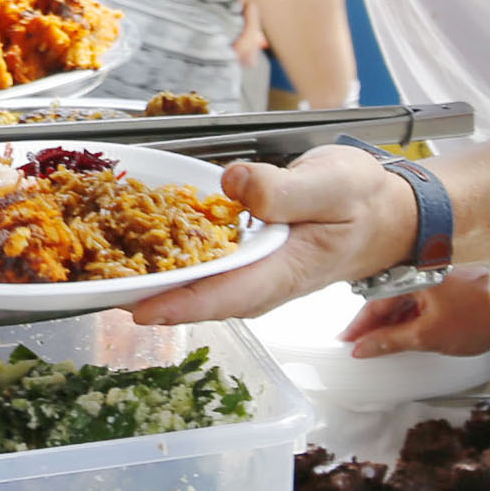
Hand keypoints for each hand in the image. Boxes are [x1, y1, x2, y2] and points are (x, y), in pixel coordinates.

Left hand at [126, 145, 418, 325]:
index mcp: (285, 270)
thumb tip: (234, 183)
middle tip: (99, 289)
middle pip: (201, 299)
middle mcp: (265, 283)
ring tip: (108, 274)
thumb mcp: (331, 184)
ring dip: (157, 283)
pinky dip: (175, 263)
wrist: (390, 213)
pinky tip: (144, 249)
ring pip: (201, 288)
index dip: (178, 304)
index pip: (225, 296)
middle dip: (151, 297)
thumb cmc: (364, 200)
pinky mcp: (251, 263)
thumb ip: (283, 189)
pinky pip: (208, 270)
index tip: (136, 307)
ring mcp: (257, 277)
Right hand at [342, 269, 489, 358]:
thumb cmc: (477, 320)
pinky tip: (406, 332)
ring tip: (380, 343)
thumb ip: (390, 341)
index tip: (347, 341)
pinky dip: (410, 317)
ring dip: (392, 322)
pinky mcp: (451, 284)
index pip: (376, 302)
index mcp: (413, 276)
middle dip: (374, 324)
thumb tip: (363, 348)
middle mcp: (423, 270)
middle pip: (389, 299)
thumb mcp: (427, 336)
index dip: (360, 326)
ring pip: (405, 301)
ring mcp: (438, 276)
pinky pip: (421, 300)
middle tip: (358, 344)